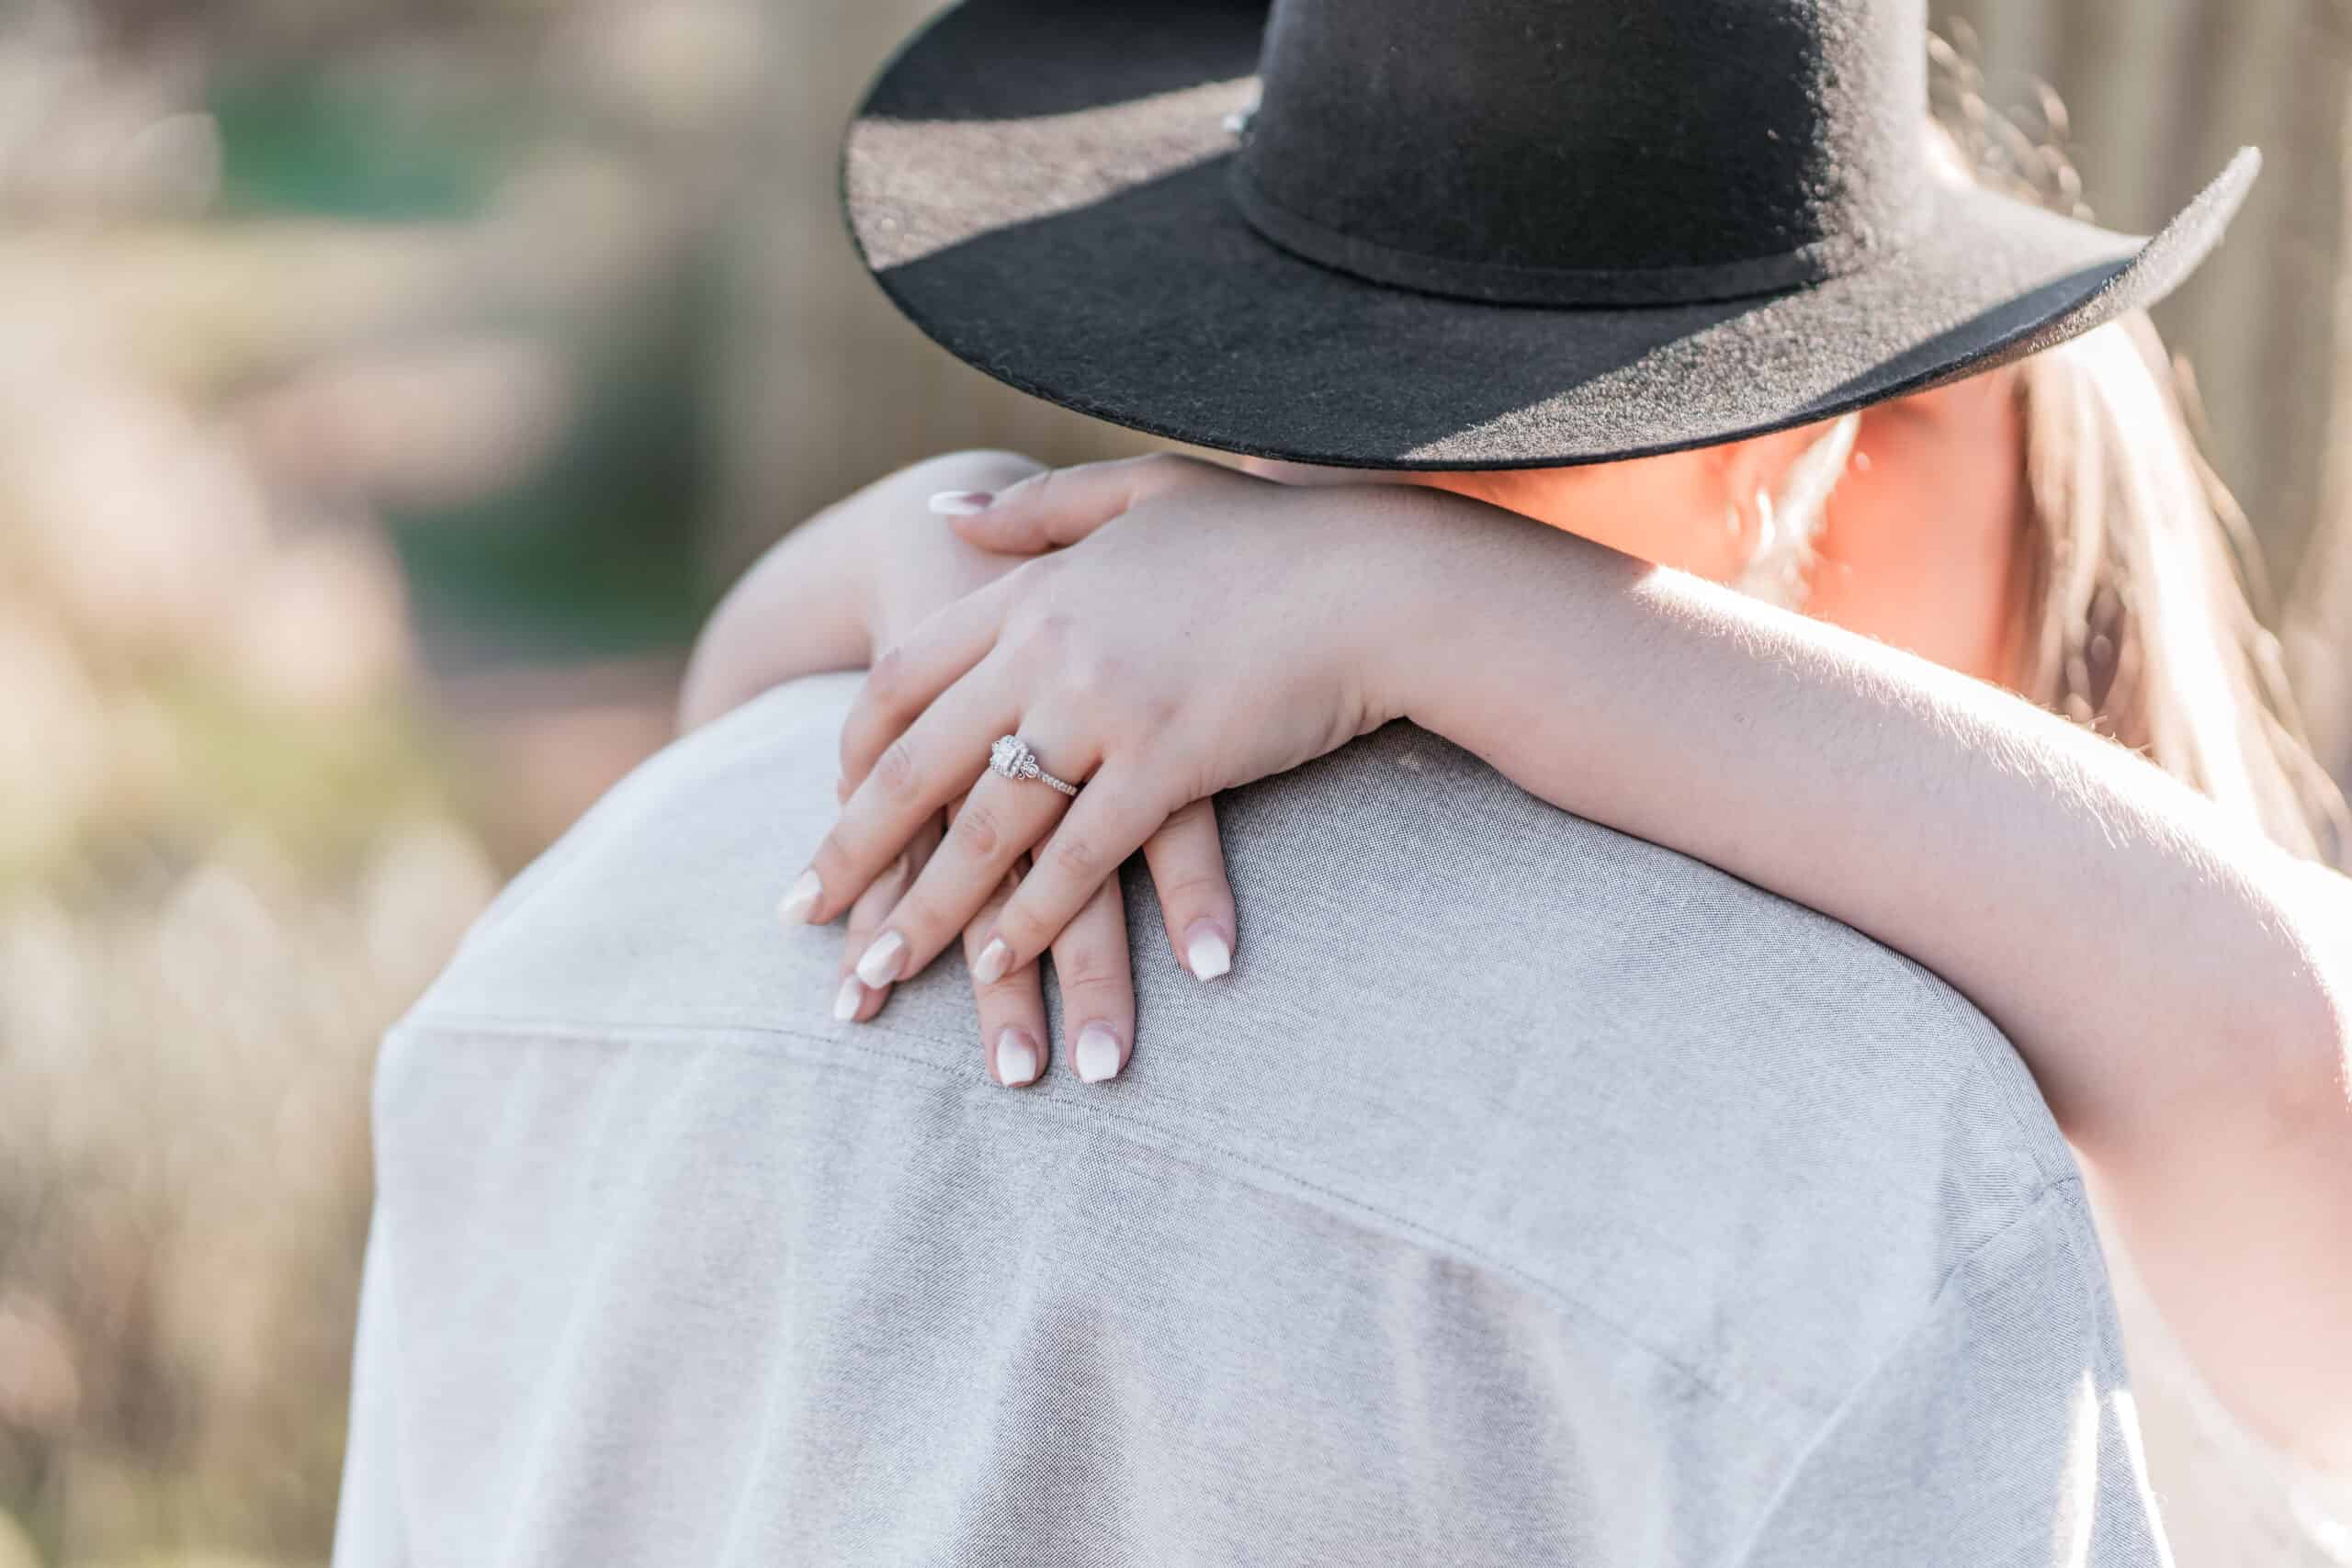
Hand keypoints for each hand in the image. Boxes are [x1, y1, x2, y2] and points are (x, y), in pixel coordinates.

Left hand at [787, 453, 1439, 1043]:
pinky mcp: (1171, 765)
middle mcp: (1049, 650)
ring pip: (987, 830)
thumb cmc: (1272, 533)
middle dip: (853, 854)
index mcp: (1034, 591)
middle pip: (919, 767)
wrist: (1376, 574)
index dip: (854, 755)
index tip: (827, 811)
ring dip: (929, 913)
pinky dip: (1034, 918)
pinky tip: (1001, 967)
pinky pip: (1083, 859)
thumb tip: (943, 514)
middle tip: (800, 920)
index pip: (904, 678)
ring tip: (881, 974)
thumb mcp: (1143, 489)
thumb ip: (1039, 509)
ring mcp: (1106, 708)